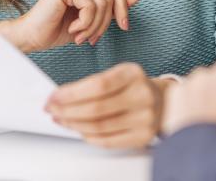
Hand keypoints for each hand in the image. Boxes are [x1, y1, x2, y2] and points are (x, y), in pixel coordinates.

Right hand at [0, 0, 138, 53]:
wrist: (32, 37)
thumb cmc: (58, 29)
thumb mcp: (92, 19)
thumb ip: (111, 7)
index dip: (122, 8)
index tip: (124, 27)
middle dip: (106, 23)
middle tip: (92, 39)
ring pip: (102, 3)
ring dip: (94, 27)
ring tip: (80, 37)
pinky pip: (91, 6)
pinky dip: (86, 24)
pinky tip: (72, 30)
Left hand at [45, 62, 169, 148]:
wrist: (164, 101)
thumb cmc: (133, 86)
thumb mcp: (119, 74)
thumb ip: (93, 84)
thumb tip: (59, 98)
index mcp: (133, 74)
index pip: (97, 85)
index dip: (71, 93)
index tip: (52, 97)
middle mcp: (142, 95)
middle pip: (96, 108)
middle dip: (67, 110)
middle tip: (51, 110)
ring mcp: (145, 118)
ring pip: (100, 127)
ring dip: (74, 124)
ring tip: (61, 119)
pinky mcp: (143, 137)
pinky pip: (109, 141)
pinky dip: (89, 136)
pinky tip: (78, 129)